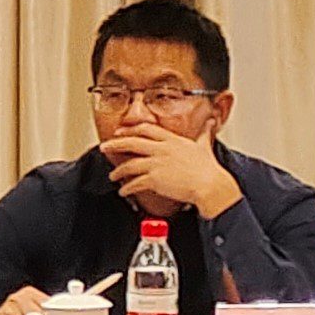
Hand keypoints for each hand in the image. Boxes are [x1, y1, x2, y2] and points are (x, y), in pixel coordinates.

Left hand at [100, 123, 241, 216]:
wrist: (210, 185)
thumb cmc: (209, 169)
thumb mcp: (204, 146)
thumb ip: (204, 133)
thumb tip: (210, 122)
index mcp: (172, 140)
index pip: (146, 129)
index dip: (131, 129)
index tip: (121, 131)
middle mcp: (162, 149)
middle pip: (132, 142)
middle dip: (115, 144)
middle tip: (104, 147)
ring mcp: (157, 164)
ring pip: (130, 164)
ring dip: (119, 170)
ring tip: (112, 175)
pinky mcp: (155, 179)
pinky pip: (135, 183)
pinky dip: (127, 188)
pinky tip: (123, 191)